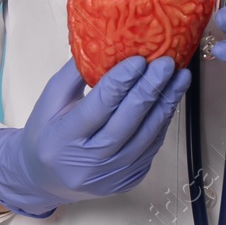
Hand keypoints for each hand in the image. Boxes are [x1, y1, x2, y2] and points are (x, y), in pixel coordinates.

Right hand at [0, 54, 189, 217]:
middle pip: (127, 122)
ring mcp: (111, 176)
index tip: (139, 58)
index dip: (121, 82)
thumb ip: (75, 73)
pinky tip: (170, 99)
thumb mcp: (50, 100)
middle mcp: (88, 162)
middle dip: (150, 89)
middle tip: (167, 63)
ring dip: (165, 104)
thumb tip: (106, 43)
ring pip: (146, 137)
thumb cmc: (46, 132)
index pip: (98, 106)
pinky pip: (151, 148)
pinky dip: (163, 122)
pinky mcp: (128, 181)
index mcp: (62, 139)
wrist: (46, 180)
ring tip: (180, 77)